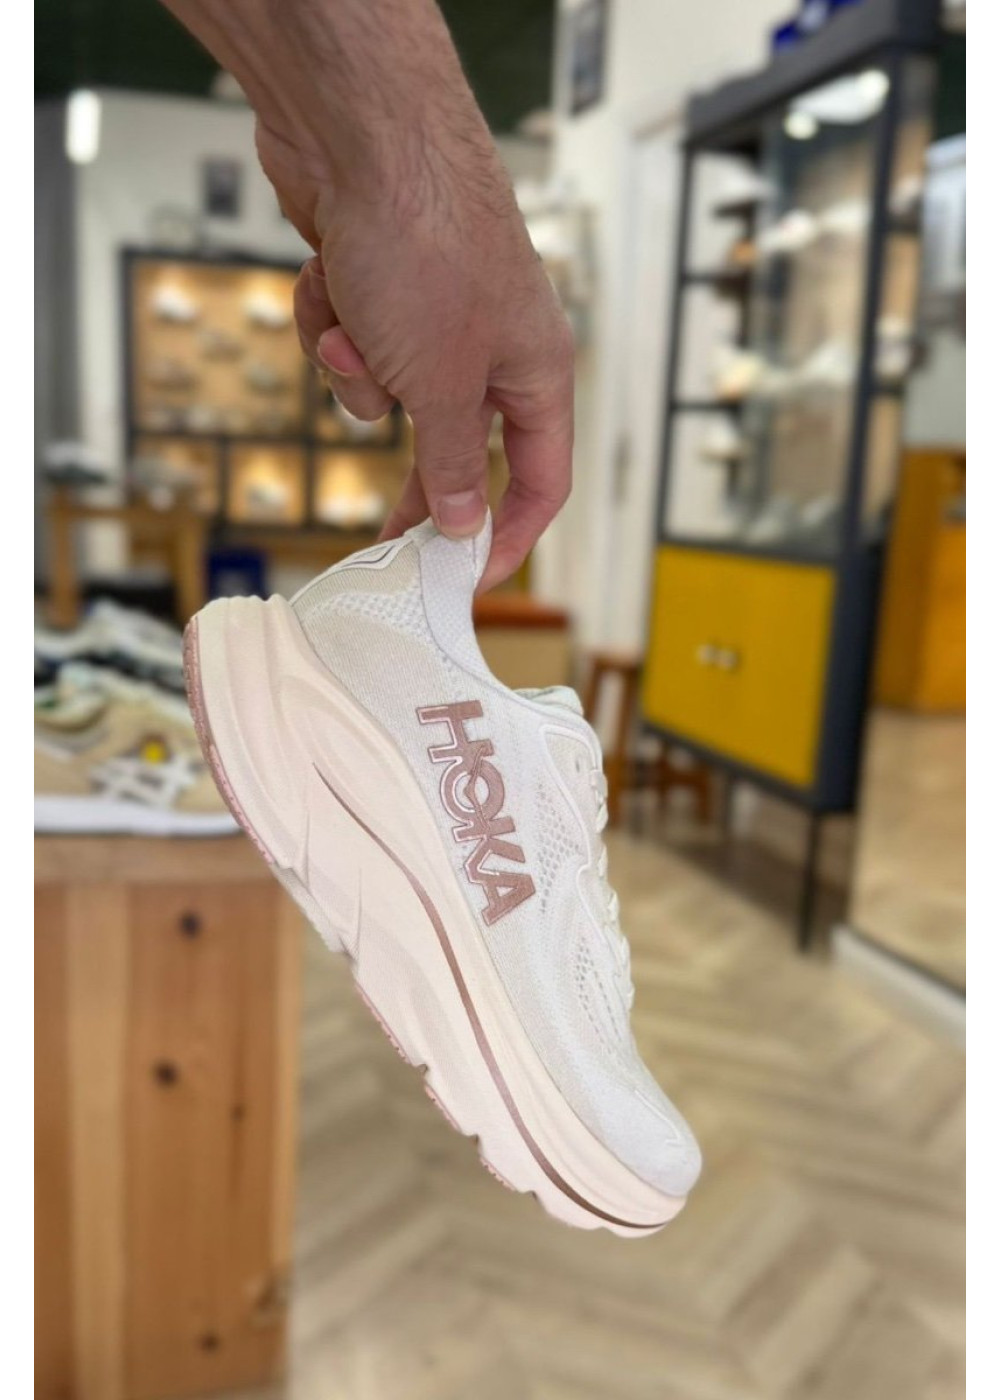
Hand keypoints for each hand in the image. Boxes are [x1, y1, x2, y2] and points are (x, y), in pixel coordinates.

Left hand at [257, 121, 573, 590]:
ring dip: (356, 375)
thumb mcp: (444, 383)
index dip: (509, 536)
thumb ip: (456, 464)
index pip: (540, 480)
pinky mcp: (377, 288)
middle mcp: (490, 346)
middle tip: (381, 537)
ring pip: (388, 393)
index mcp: (534, 371)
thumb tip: (466, 523)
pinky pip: (350, 342)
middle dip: (411, 472)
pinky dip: (330, 325)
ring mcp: (430, 314)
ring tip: (349, 331)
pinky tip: (329, 286)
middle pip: (454, 444)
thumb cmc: (429, 244)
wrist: (361, 135)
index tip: (466, 578)